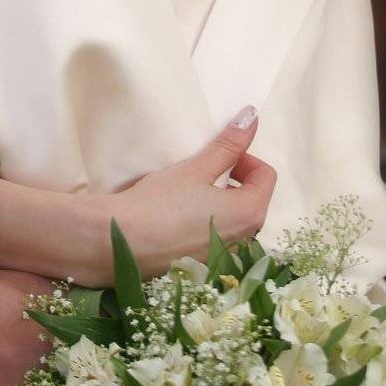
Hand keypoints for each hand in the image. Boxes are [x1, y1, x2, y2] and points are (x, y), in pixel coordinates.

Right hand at [94, 108, 275, 277]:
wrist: (120, 242)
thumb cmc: (161, 202)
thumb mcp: (196, 168)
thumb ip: (228, 145)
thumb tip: (252, 117)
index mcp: (250, 214)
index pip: (266, 176)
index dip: (244, 158)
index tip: (216, 155)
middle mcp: (245, 241)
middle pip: (252, 198)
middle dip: (233, 180)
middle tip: (200, 171)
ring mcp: (224, 259)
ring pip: (234, 220)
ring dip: (219, 202)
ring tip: (187, 194)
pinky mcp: (204, 269)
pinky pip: (216, 238)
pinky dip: (205, 223)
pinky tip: (177, 218)